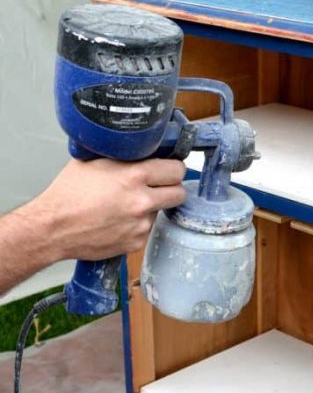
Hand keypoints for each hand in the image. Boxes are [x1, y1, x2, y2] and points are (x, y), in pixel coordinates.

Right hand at [33, 158, 186, 260]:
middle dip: (171, 189)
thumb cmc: (68, 194)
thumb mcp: (94, 162)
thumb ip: (122, 157)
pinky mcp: (135, 242)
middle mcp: (142, 201)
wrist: (53, 228)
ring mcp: (140, 224)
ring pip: (161, 212)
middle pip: (179, 193)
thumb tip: (140, 150)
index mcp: (134, 176)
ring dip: (150, 208)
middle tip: (159, 187)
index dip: (173, 168)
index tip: (169, 169)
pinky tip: (118, 220)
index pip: (176, 169)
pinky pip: (146, 230)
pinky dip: (136, 225)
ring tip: (125, 205)